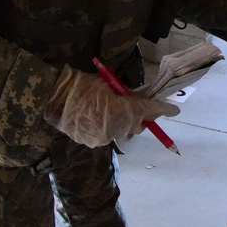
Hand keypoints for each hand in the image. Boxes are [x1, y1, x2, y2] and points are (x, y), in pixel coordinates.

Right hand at [44, 65, 179, 147]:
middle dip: (140, 116)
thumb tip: (139, 99)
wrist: (52, 98)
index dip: (163, 109)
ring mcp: (104, 138)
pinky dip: (108, 128)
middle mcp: (117, 128)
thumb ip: (127, 95)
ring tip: (114, 111)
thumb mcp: (109, 84)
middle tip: (136, 105)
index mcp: (123, 110)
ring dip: (124, 123)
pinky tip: (99, 118)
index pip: (149, 110)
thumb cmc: (82, 85)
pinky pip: (108, 135)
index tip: (174, 110)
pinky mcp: (93, 143)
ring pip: (123, 132)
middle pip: (138, 125)